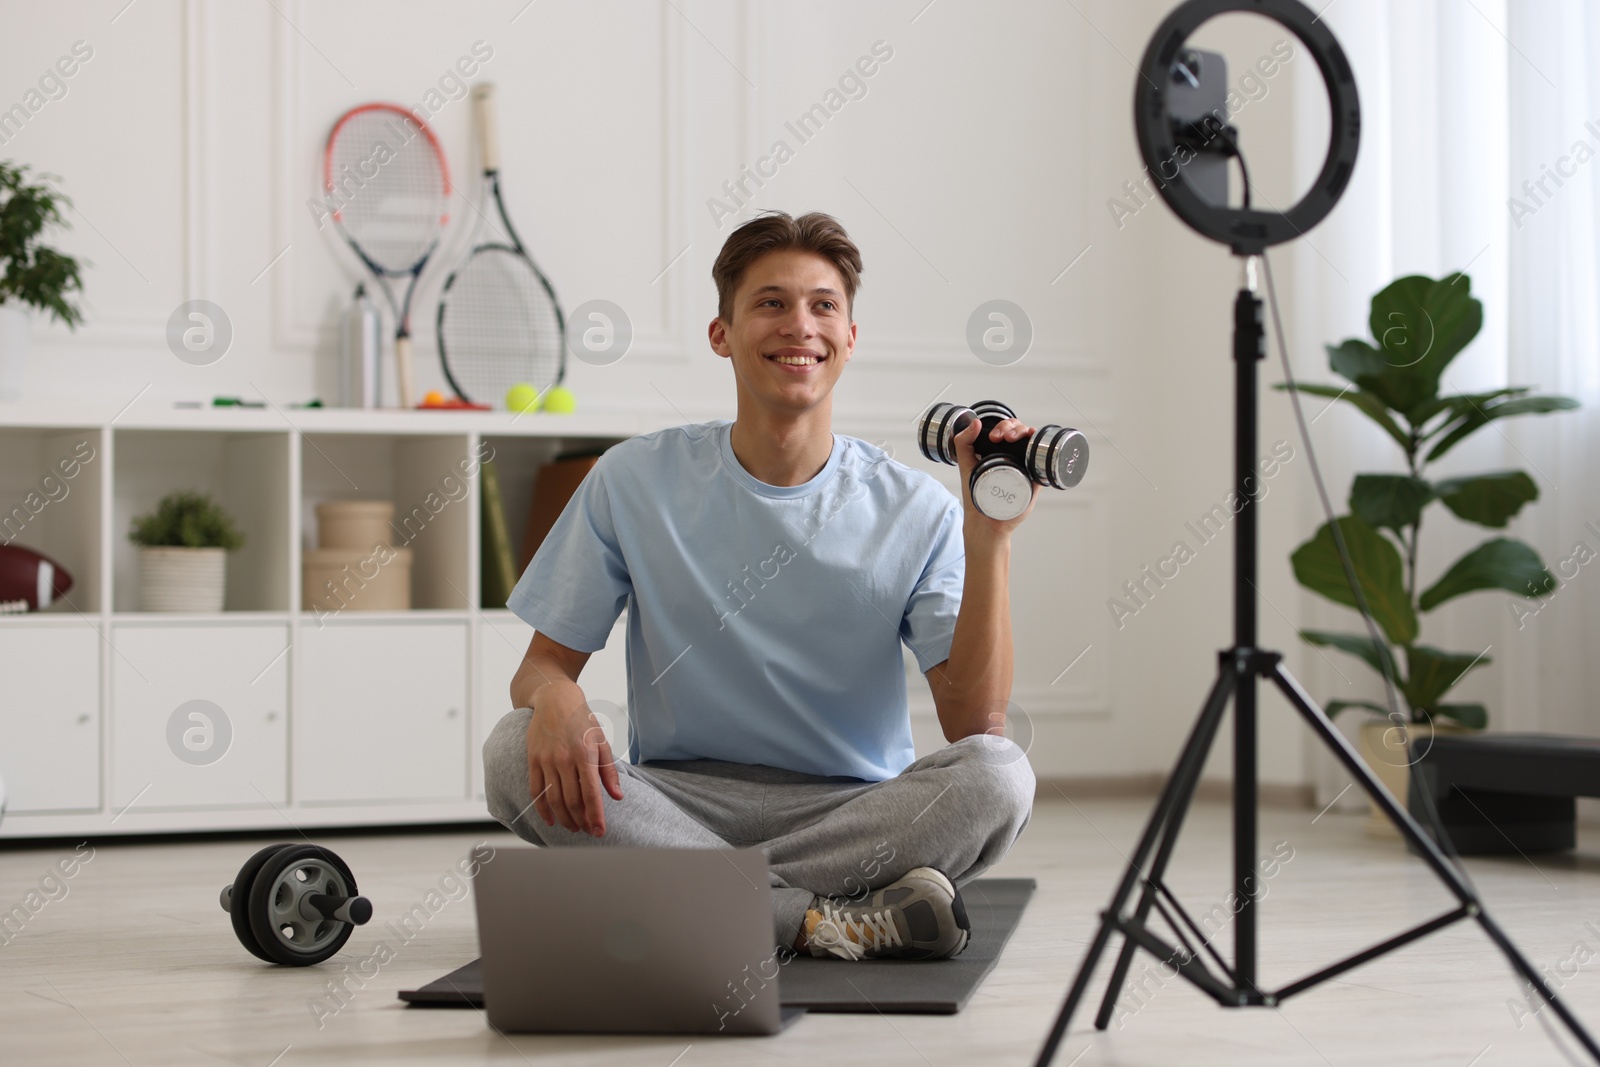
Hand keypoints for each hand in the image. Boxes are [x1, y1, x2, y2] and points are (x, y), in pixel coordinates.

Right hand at [524, 685, 623, 835]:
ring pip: (554, 799)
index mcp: (584, 754)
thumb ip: (609, 771)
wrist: (555, 700)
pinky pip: (536, 791)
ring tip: (574, 828)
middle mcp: (564, 759)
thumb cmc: (582, 721)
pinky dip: (542, 809)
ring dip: (564, 819)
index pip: (591, 793)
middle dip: (581, 821)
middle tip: (588, 832)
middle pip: (572, 800)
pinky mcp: (533, 761)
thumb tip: (617, 796)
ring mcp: (546, 761)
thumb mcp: (601, 741)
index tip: (600, 831)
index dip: (595, 816)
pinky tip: (551, 820)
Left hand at [952, 416, 1038, 537]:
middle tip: (1002, 437)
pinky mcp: (1034, 479)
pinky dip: (1040, 447)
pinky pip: (1042, 460)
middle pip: (1020, 432)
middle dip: (1012, 427)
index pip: (1007, 430)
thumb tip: (974, 422)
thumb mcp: (965, 465)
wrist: (986, 521)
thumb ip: (963, 443)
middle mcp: (1014, 458)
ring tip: (1013, 438)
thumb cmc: (976, 496)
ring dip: (1025, 431)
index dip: (1003, 426)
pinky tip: (1035, 440)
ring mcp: (1025, 467)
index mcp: (999, 452)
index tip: (994, 436)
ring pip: (1031, 441)